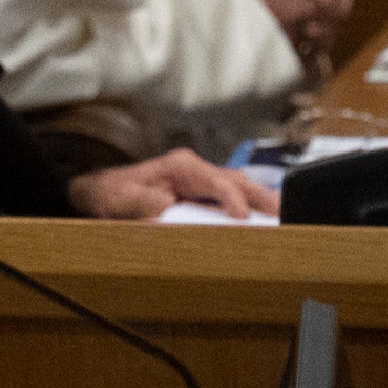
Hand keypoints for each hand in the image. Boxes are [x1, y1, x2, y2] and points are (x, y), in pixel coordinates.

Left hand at [69, 149, 278, 221]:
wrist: (103, 192)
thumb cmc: (112, 194)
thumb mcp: (120, 200)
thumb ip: (142, 206)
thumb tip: (165, 213)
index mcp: (180, 166)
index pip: (215, 180)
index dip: (230, 198)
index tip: (242, 217)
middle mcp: (195, 170)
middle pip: (235, 180)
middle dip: (260, 196)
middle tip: (283, 214)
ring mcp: (201, 181)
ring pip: (239, 188)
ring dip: (260, 202)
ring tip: (284, 218)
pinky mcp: (202, 195)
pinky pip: (231, 199)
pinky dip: (249, 208)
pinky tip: (265, 221)